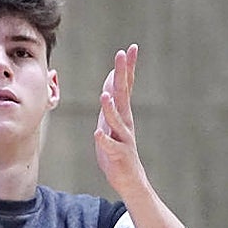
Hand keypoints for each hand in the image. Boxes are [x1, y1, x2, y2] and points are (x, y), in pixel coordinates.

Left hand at [94, 44, 146, 196]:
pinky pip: (110, 146)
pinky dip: (104, 139)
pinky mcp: (117, 155)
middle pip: (123, 95)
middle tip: (123, 55)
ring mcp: (123, 138)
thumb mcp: (112, 120)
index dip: (127, 68)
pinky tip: (98, 133)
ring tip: (104, 95)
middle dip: (123, 75)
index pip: (126, 86)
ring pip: (116, 121)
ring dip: (110, 108)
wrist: (129, 179)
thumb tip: (111, 78)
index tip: (130, 48)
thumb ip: (113, 100)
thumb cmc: (117, 148)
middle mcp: (125, 122)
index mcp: (123, 113)